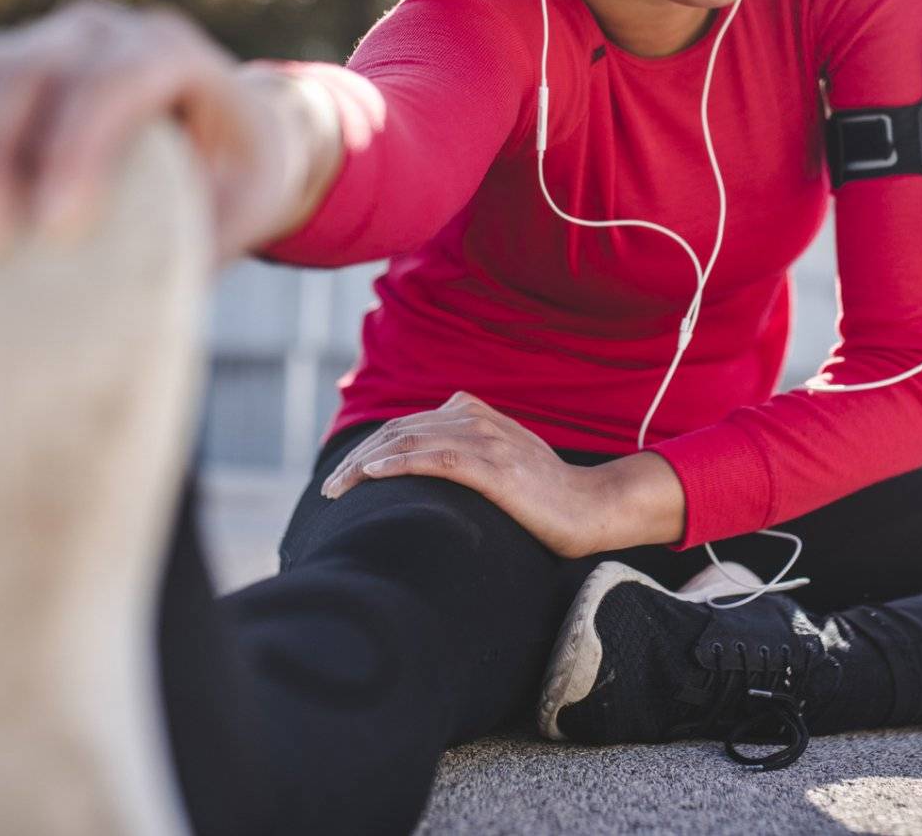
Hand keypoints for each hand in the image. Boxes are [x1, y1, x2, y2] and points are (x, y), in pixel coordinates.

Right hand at [0, 0, 321, 272]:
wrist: (223, 129)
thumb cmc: (235, 179)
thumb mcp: (242, 207)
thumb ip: (200, 235)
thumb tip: (140, 303)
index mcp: (172, 53)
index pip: (119, 81)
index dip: (80, 147)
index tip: (53, 228)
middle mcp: (103, 32)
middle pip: (33, 73)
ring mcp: (44, 39)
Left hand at [321, 391, 609, 558]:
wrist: (591, 507)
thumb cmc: (545, 495)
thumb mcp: (501, 462)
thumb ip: (466, 453)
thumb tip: (424, 469)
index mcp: (474, 414)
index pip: (405, 425)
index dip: (369, 448)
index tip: (344, 477)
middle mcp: (476, 420)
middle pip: (399, 431)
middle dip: (357, 459)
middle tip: (330, 489)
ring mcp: (486, 441)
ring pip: (409, 442)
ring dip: (365, 465)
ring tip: (337, 488)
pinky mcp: (494, 469)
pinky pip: (436, 459)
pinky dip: (399, 464)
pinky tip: (372, 475)